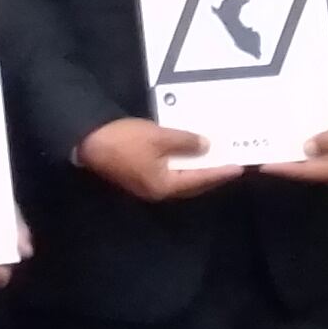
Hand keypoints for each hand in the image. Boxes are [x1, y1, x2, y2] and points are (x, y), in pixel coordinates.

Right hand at [79, 117, 237, 200]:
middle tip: (231, 164)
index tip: (239, 167)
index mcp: (164, 186)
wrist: (89, 141)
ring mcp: (147, 184)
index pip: (199, 180)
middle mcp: (157, 191)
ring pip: (179, 178)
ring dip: (196, 169)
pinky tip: (189, 153)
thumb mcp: (159, 137)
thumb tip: (206, 145)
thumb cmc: (125, 141)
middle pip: (191, 185)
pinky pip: (168, 171)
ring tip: (214, 158)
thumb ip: (186, 142)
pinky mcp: (139, 174)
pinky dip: (182, 164)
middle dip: (211, 174)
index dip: (219, 173)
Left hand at [261, 104, 327, 185]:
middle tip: (263, 159)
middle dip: (287, 166)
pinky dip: (307, 151)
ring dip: (295, 159)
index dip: (286, 168)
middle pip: (308, 171)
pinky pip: (322, 156)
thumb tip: (307, 148)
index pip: (307, 170)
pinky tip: (297, 144)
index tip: (265, 165)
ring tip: (275, 152)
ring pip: (313, 165)